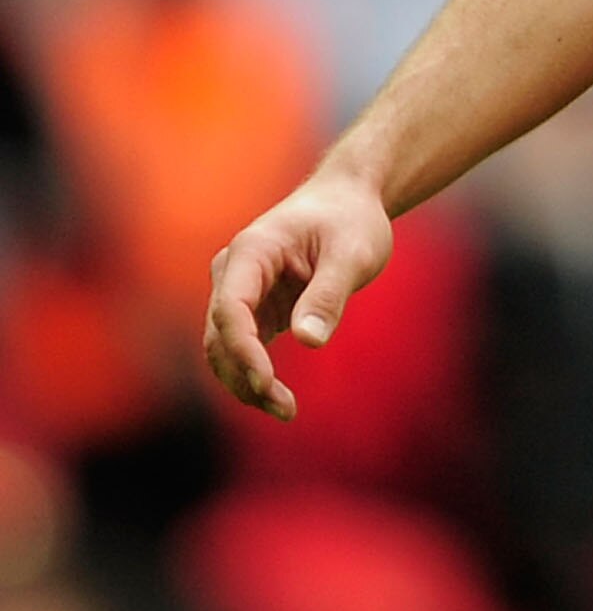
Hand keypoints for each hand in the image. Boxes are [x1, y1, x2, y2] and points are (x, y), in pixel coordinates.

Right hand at [202, 172, 393, 419]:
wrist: (348, 200)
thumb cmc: (351, 219)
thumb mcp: (353, 252)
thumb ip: (329, 294)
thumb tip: (308, 341)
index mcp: (251, 251)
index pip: (231, 309)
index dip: (244, 350)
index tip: (266, 381)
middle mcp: (233, 272)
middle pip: (221, 335)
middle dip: (245, 377)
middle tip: (286, 409)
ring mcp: (240, 291)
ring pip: (225, 348)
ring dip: (246, 383)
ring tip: (286, 411)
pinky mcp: (255, 307)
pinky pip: (243, 347)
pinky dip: (255, 374)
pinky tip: (279, 399)